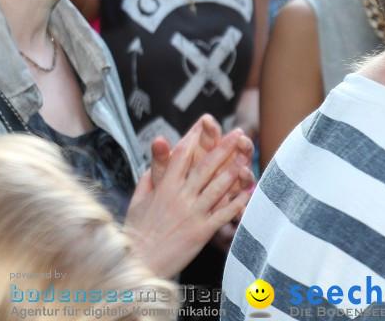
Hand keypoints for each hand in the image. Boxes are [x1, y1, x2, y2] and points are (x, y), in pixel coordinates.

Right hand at [125, 117, 253, 277]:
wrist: (139, 260)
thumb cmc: (136, 231)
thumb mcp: (137, 201)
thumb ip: (147, 182)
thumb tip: (152, 168)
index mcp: (163, 186)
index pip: (181, 155)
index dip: (195, 137)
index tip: (205, 124)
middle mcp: (179, 196)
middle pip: (205, 166)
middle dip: (223, 148)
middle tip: (238, 133)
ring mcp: (191, 213)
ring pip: (217, 187)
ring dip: (234, 170)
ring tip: (247, 156)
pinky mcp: (201, 231)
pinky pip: (223, 214)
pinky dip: (237, 203)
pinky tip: (249, 192)